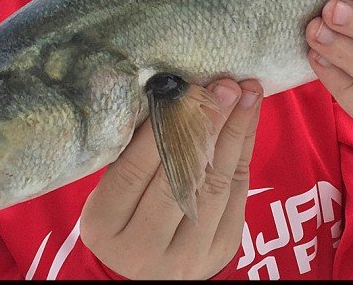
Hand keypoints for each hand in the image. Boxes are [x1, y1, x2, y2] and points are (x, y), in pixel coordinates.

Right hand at [80, 78, 262, 278]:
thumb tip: (174, 93)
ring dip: (235, 132)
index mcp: (103, 225)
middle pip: (181, 177)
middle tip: (226, 86)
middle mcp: (142, 247)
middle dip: (208, 125)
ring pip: (215, 185)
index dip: (162, 127)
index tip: (184, 88)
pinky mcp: (220, 250)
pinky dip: (243, 150)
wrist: (143, 272)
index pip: (133, 170)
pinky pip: (237, 193)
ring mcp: (186, 254)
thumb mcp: (112, 190)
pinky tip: (249, 118)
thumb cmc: (124, 213)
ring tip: (247, 93)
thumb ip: (135, 153)